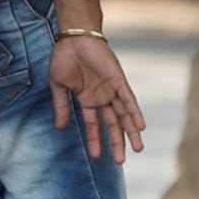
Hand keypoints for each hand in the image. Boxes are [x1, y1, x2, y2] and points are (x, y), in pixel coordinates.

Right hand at [49, 35, 145, 163]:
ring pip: (123, 115)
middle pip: (112, 124)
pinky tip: (139, 126)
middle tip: (120, 161)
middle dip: (116, 142)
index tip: (96, 157)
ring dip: (130, 131)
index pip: (94, 125)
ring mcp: (111, 89)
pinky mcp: (118, 80)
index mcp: (87, 99)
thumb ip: (61, 106)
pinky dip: (134, 112)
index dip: (95, 140)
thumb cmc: (64, 58)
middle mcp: (102, 97)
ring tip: (137, 148)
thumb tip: (60, 127)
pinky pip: (128, 99)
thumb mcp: (59, 86)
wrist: (73, 37)